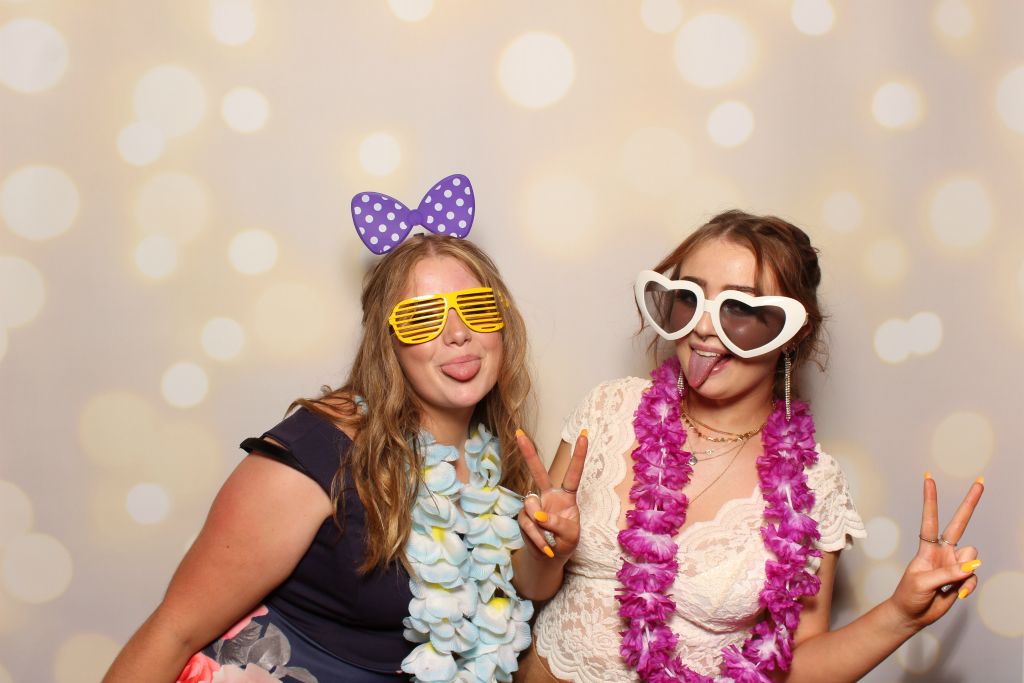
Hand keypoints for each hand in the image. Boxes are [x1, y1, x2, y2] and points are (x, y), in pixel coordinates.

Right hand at [516, 429, 587, 560]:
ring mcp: (534, 505)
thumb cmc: (565, 542)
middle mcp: (548, 495)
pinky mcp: (523, 517)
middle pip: (538, 472)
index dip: (579, 455)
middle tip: (519, 433)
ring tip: (550, 541)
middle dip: (528, 453)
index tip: (584, 434)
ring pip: (532, 506)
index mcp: (566, 496)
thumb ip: (558, 523)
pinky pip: (527, 523)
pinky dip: (537, 538)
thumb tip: (537, 515)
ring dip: (541, 527)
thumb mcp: (570, 535)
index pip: (573, 474)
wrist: (550, 557)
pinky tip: (545, 547)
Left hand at [889, 474, 983, 629]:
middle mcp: (942, 551)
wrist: (912, 614)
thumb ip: (947, 573)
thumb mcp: (923, 583)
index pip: (930, 520)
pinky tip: (958, 595)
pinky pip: (973, 577)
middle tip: (980, 482)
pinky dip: (968, 586)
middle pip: (959, 524)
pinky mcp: (961, 577)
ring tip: (951, 585)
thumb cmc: (909, 595)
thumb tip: (971, 566)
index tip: (928, 478)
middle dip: (970, 503)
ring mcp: (953, 563)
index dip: (930, 500)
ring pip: (972, 557)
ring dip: (965, 571)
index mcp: (927, 548)